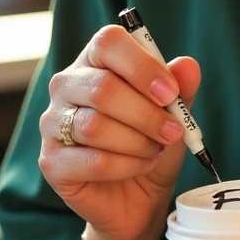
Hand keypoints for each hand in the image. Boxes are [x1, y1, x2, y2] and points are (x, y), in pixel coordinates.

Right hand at [38, 24, 200, 239]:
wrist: (139, 197)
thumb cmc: (153, 142)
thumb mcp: (176, 114)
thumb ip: (181, 88)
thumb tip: (188, 65)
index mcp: (96, 60)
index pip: (108, 43)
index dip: (142, 66)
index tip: (170, 93)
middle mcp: (66, 85)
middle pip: (102, 88)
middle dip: (147, 114)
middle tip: (174, 131)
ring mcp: (53, 123)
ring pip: (96, 126)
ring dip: (138, 142)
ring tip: (155, 149)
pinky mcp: (51, 161)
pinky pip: (93, 160)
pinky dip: (127, 165)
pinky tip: (140, 165)